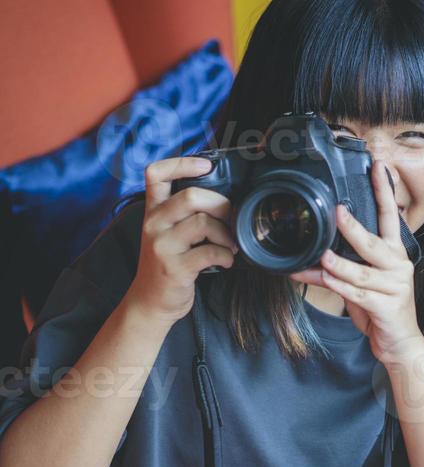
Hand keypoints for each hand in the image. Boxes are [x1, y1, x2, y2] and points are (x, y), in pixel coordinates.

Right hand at [125, 156, 238, 328]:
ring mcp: (163, 246)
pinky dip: (226, 255)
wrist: (149, 303)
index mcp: (152, 212)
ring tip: (230, 245)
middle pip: (191, 196)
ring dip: (226, 233)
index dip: (182, 163)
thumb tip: (222, 201)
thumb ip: (182, 215)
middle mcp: (154, 225)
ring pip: (203, 222)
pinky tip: (226, 261)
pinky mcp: (175, 268)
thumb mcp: (165, 234)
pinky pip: (210, 252)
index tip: (206, 165)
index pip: (156, 174)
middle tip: (230, 219)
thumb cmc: (165, 266)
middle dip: (220, 205)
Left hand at [289, 160, 423, 364]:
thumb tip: (318, 251)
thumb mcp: (367, 280)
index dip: (384, 191)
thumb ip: (349, 264)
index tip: (378, 166)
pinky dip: (337, 287)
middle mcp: (398, 265)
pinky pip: (356, 294)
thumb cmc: (381, 308)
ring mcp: (394, 286)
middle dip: (354, 227)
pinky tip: (321, 279)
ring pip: (360, 271)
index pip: (390, 216)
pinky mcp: (386, 306)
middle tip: (338, 212)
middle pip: (373, 242)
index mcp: (395, 253)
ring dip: (338, 264)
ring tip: (321, 257)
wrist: (400, 343)